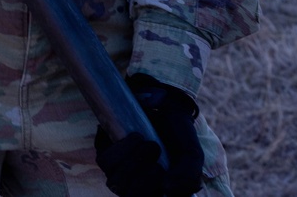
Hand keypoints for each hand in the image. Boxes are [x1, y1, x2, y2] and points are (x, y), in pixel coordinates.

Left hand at [95, 75, 204, 196]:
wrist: (168, 108)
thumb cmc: (179, 137)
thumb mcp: (192, 156)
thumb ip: (188, 176)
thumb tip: (166, 188)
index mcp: (152, 192)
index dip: (149, 188)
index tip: (162, 170)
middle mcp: (132, 186)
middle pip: (125, 192)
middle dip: (143, 173)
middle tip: (157, 149)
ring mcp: (118, 171)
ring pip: (114, 180)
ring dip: (133, 160)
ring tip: (148, 143)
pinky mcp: (106, 152)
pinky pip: (104, 159)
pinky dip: (122, 148)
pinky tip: (137, 137)